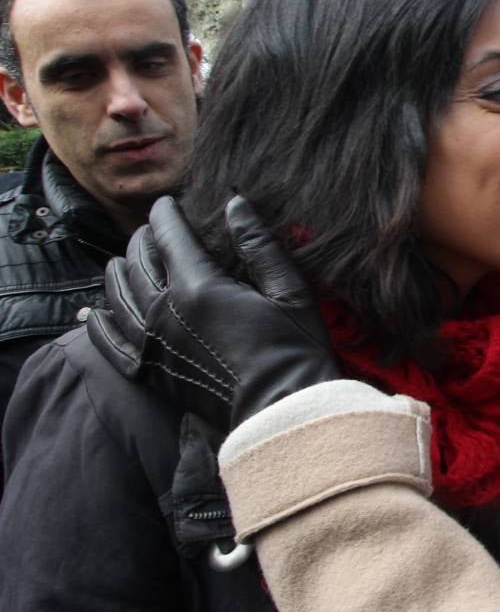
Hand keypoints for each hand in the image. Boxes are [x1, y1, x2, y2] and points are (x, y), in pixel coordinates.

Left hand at [88, 195, 338, 431]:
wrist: (281, 410)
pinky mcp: (151, 372)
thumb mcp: (289, 289)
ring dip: (116, 273)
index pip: (169, 236)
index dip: (166, 213)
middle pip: (138, 262)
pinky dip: (97, 325)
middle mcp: (165, 312)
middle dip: (142, 239)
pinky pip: (110, 344)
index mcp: (199, 286)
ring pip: (117, 297)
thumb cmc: (293, 348)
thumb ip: (258, 243)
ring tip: (119, 261)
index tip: (168, 202)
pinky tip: (93, 313)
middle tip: (150, 230)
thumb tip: (234, 203)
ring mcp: (154, 344)